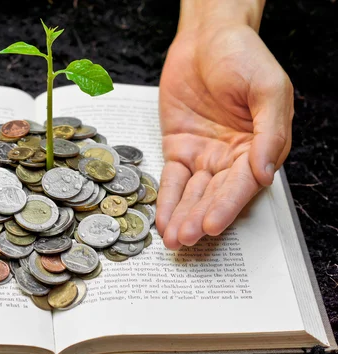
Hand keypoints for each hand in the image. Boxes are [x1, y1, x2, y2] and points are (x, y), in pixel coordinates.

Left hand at [157, 20, 292, 249]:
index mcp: (259, 148)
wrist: (207, 37)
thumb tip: (264, 174)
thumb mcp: (268, 89)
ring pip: (192, 193)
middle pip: (215, 195)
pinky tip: (161, 219)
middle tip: (184, 239)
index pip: (243, 186)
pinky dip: (166, 198)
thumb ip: (270, 133)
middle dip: (199, 218)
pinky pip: (171, 178)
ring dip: (182, 216)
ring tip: (172, 239)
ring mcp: (203, 155)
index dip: (227, 206)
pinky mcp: (178, 148)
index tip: (212, 226)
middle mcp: (231, 158)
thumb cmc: (244, 57)